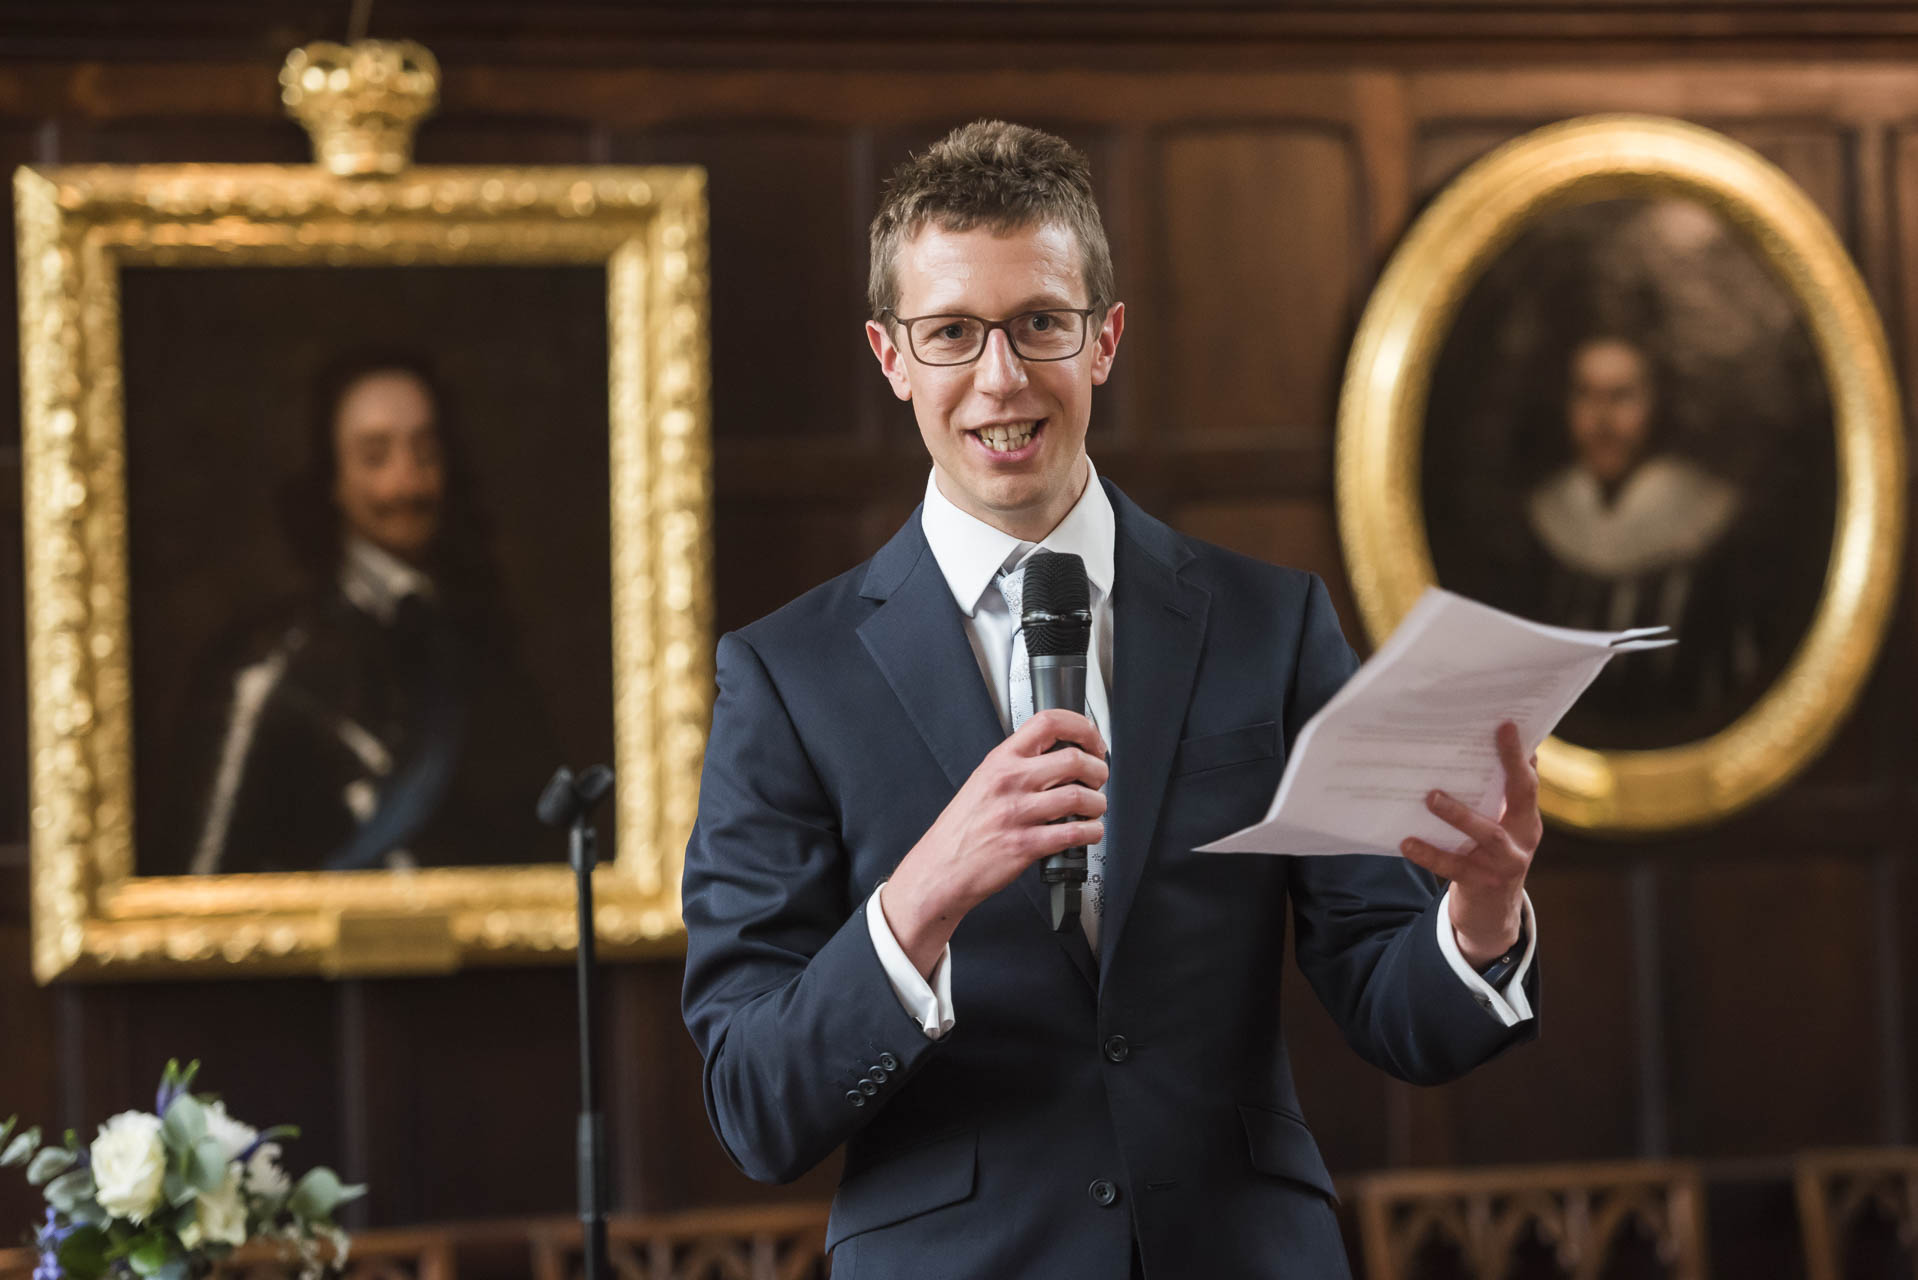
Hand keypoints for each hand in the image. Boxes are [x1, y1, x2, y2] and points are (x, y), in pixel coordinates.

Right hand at [881, 708, 1107, 976]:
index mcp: (999, 761)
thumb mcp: (982, 782)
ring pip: (1080, 796)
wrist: (939, 869)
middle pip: (1073, 758)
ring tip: (1095, 809)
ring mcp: (1017, 813)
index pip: (1048, 723)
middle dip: (1098, 769)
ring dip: (1098, 803)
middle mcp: (1009, 782)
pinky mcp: (1025, 844)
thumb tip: (1056, 755)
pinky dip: (1092, 832)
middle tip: (1099, 778)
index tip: (1093, 740)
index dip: (1081, 727)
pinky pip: (1074, 832)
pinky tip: (1089, 832)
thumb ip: (1015, 766)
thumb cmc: (961, 829)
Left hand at [1399, 721, 1540, 967]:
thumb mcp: (1502, 828)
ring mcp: (1505, 863)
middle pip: (1521, 797)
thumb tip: (1495, 750)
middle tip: (1490, 739)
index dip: (1518, 754)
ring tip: (1431, 797)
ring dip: (1459, 813)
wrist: (1492, 917)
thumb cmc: (1489, 858)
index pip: (1527, 780)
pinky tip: (1406, 841)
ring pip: (1486, 833)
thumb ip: (1500, 797)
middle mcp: (1522, 838)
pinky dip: (1429, 853)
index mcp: (1526, 819)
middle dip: (1509, 766)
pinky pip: (1452, 866)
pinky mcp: (1481, 884)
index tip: (1507, 724)